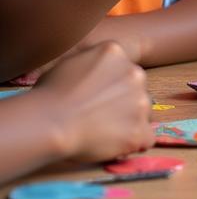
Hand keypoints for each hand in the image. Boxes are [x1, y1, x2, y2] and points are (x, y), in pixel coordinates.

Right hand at [35, 42, 153, 161]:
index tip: (96, 97)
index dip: (110, 86)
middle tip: (98, 116)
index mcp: (116, 53)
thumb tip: (94, 73)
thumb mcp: (69, 62)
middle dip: (123, 102)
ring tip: (101, 131)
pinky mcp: (140, 130)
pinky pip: (146, 138)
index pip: (122, 68)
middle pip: (136, 89)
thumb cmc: (49, 95)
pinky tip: (115, 145)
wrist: (50, 122)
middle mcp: (134, 73)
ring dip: (129, 122)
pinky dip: (133, 143)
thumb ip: (90, 63)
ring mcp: (141, 102)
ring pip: (143, 113)